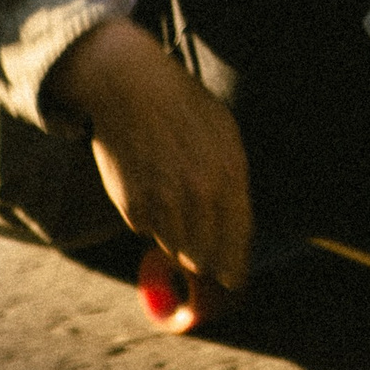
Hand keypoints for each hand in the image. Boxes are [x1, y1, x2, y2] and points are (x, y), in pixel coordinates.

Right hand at [49, 17, 252, 289]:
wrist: (132, 88)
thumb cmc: (184, 110)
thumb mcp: (224, 137)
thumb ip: (233, 185)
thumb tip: (236, 236)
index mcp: (231, 175)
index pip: (237, 244)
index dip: (235, 270)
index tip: (232, 281)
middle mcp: (200, 194)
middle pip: (206, 260)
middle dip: (206, 261)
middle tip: (202, 254)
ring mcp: (165, 203)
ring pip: (177, 250)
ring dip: (178, 238)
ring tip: (173, 196)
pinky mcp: (134, 207)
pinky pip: (148, 231)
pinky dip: (151, 220)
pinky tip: (150, 183)